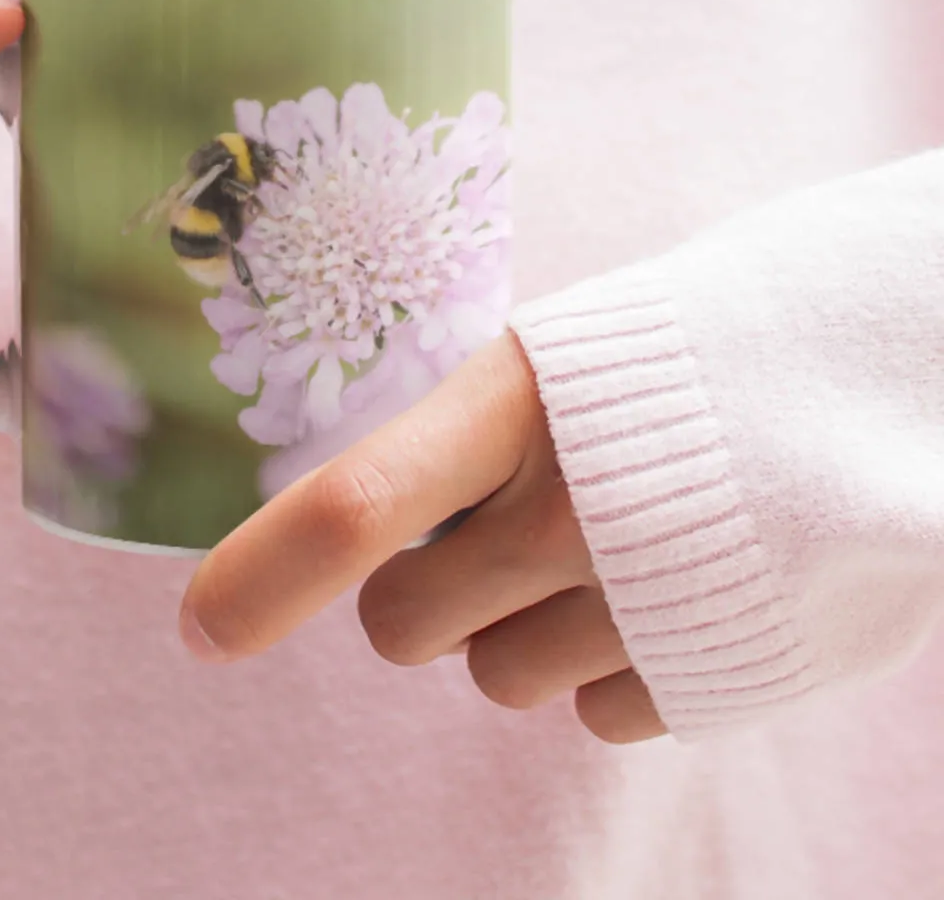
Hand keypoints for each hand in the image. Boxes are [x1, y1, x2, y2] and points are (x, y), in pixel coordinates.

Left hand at [179, 332, 665, 743]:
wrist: (867, 369)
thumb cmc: (677, 358)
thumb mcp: (553, 364)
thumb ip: (456, 447)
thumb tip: (363, 534)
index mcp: (514, 408)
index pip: (357, 504)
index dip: (265, 574)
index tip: (202, 630)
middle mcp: (567, 515)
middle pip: (403, 628)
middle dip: (420, 597)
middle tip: (486, 537)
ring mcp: (640, 606)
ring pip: (496, 679)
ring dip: (523, 627)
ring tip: (609, 544)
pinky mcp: (708, 676)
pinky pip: (591, 712)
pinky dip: (609, 663)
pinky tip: (666, 587)